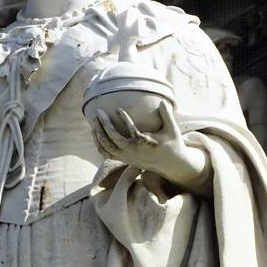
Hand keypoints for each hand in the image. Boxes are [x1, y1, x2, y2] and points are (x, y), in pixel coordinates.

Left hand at [88, 100, 210, 194]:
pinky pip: (107, 154)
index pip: (131, 131)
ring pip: (107, 148)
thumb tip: (162, 101)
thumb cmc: (172, 144)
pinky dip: (99, 145)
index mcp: (144, 143)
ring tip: (94, 122)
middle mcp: (133, 152)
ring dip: (98, 135)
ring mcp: (127, 157)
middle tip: (99, 111)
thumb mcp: (172, 129)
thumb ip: (167, 115)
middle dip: (104, 124)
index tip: (118, 109)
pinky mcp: (125, 160)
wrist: (170, 165)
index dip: (124, 119)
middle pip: (113, 139)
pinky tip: (96, 134)